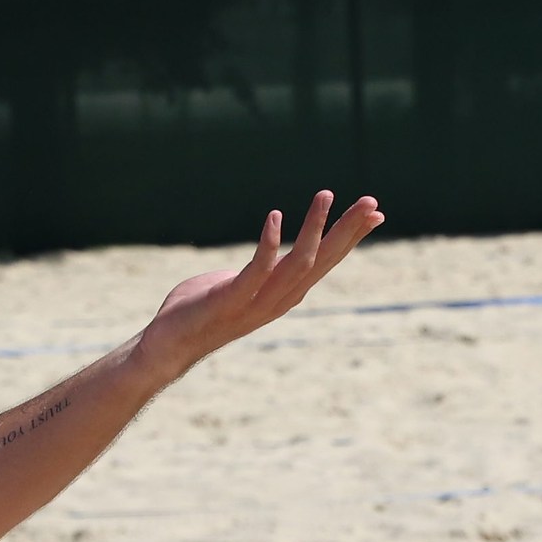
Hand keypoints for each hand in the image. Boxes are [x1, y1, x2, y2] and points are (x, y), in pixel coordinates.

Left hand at [139, 191, 383, 376]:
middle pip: (322, 260)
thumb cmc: (197, 310)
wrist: (166, 346)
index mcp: (283, 293)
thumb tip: (267, 251)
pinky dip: (268, 243)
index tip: (375, 213)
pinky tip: (275, 217)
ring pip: (298, 263)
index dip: (350, 237)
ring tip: (325, 195)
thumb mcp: (236, 282)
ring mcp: (257, 302)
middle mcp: (278, 299)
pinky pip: (256, 270)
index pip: (325, 261)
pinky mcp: (231, 300)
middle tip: (370, 202)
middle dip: (348, 230)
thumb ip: (257, 268)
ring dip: (314, 228)